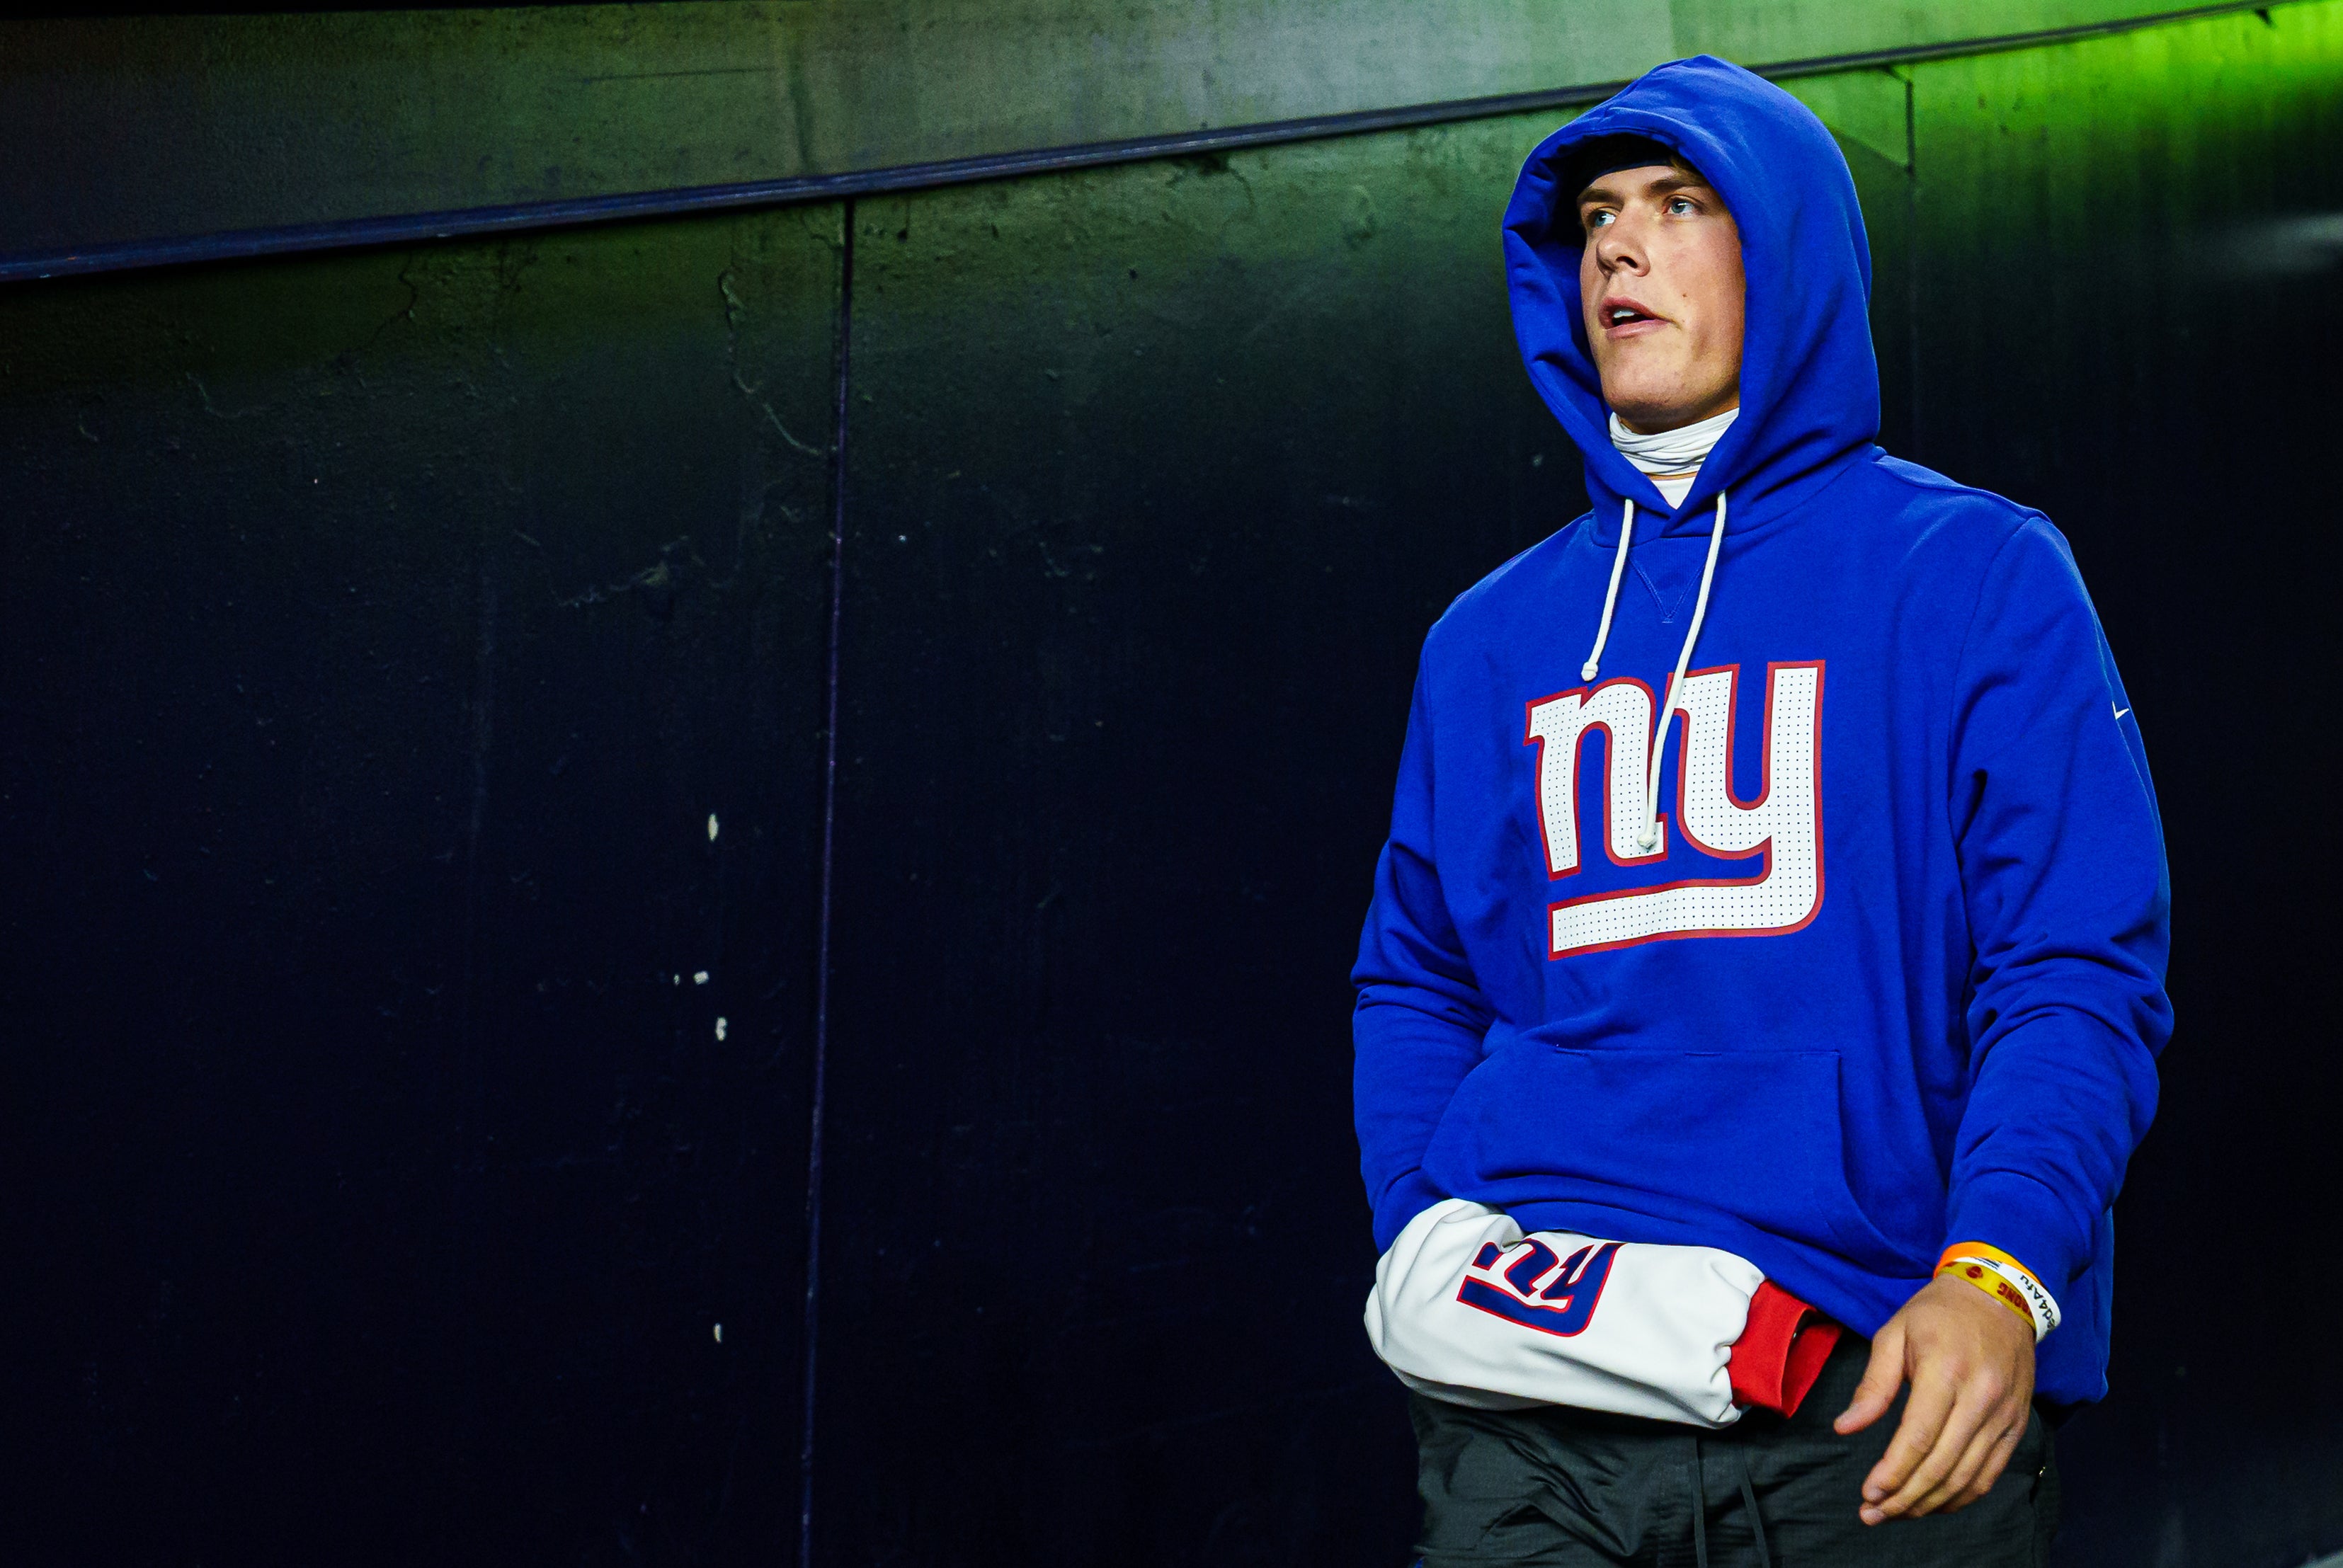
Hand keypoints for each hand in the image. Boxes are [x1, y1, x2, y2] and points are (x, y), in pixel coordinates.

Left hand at [1833, 1272, 2035, 1523]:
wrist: (2000, 1296)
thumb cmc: (1938, 1314)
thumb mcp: (1893, 1334)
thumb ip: (1872, 1385)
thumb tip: (1845, 1427)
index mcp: (1947, 1371)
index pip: (1919, 1437)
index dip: (1893, 1472)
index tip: (1868, 1494)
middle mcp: (1981, 1398)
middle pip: (1943, 1465)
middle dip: (1905, 1497)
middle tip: (1873, 1514)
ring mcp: (2004, 1415)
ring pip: (1968, 1477)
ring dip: (1930, 1504)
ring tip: (1896, 1514)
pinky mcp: (2016, 1425)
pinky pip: (1990, 1473)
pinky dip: (1962, 1497)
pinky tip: (1934, 1504)